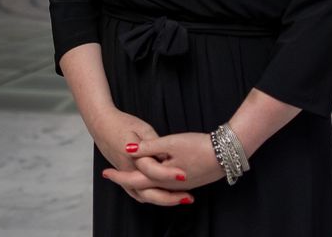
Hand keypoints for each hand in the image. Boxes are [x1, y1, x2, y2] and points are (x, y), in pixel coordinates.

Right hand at [88, 109, 191, 205]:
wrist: (101, 123)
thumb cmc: (122, 123)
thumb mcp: (143, 128)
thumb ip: (155, 144)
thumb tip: (169, 156)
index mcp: (133, 157)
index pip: (153, 170)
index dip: (169, 173)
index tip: (184, 176)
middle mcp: (128, 170)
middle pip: (149, 191)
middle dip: (170, 197)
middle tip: (188, 197)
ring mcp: (125, 175)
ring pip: (143, 195)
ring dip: (162, 200)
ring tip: (181, 199)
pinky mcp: (124, 175)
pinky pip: (137, 193)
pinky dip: (151, 197)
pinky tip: (164, 196)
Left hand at [107, 131, 224, 196]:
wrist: (225, 154)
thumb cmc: (198, 146)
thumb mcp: (171, 142)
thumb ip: (148, 147)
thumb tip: (127, 148)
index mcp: (162, 178)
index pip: (135, 179)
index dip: (119, 176)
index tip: (106, 172)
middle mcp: (169, 185)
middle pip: (142, 188)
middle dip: (126, 181)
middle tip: (111, 175)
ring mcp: (179, 186)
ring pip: (153, 189)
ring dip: (140, 184)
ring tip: (129, 178)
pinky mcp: (188, 182)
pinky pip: (164, 187)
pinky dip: (154, 184)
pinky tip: (154, 178)